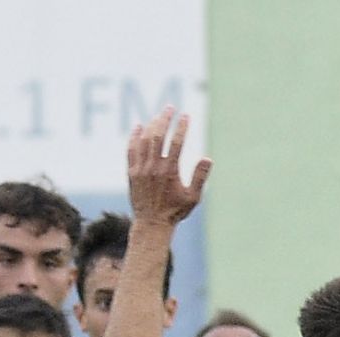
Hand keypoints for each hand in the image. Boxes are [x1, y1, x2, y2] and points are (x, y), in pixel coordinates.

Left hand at [126, 107, 211, 227]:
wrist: (151, 224)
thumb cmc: (175, 211)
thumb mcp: (193, 198)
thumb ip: (200, 177)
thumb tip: (208, 159)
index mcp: (170, 172)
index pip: (176, 142)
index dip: (181, 127)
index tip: (186, 116)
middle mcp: (154, 167)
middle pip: (158, 136)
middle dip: (164, 119)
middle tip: (170, 108)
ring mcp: (141, 169)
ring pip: (144, 140)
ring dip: (151, 125)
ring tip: (159, 116)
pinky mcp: (132, 172)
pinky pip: (131, 150)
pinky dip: (134, 137)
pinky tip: (139, 127)